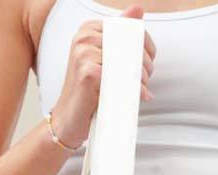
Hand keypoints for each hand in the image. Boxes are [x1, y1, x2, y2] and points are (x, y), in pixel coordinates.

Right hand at [47, 4, 155, 149]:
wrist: (69, 120)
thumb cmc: (89, 92)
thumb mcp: (105, 61)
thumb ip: (121, 37)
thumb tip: (138, 8)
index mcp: (89, 29)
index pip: (129, 30)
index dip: (146, 49)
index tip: (148, 65)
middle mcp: (84, 38)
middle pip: (130, 46)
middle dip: (145, 66)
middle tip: (145, 82)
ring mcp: (84, 54)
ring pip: (128, 62)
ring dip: (141, 79)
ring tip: (140, 90)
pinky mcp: (87, 72)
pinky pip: (120, 78)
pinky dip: (133, 90)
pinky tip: (136, 97)